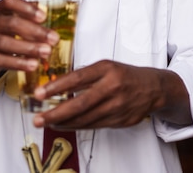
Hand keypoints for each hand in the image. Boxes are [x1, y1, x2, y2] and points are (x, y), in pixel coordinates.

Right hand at [0, 0, 58, 120]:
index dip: (26, 8)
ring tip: (45, 52)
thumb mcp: (8, 22)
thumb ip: (26, 17)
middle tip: (53, 38)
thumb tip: (54, 12)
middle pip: (11, 24)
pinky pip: (0, 60)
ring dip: (28, 48)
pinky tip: (32, 64)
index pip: (9, 2)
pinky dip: (18, 63)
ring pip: (5, 43)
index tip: (43, 16)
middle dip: (34, 31)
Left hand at [32, 60, 190, 129]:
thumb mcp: (106, 66)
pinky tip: (65, 125)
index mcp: (107, 69)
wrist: (154, 88)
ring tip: (46, 123)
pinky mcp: (120, 121)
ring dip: (63, 123)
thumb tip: (57, 85)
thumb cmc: (125, 75)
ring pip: (85, 119)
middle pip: (79, 104)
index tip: (39, 93)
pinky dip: (77, 126)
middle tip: (38, 118)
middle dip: (56, 113)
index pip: (77, 78)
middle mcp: (112, 87)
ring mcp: (117, 106)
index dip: (56, 87)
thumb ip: (85, 75)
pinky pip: (94, 125)